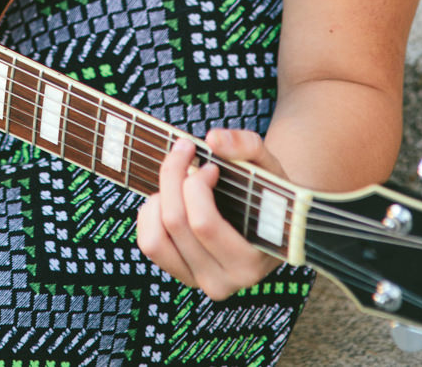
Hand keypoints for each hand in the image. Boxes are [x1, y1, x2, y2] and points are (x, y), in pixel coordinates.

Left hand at [136, 129, 283, 299]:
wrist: (272, 222)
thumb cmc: (269, 194)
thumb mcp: (268, 166)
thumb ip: (248, 146)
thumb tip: (213, 139)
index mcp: (249, 262)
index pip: (204, 224)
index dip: (196, 185)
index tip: (210, 166)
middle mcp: (222, 282)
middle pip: (176, 222)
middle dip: (174, 175)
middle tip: (186, 152)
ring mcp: (198, 281)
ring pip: (154, 239)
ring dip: (160, 198)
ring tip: (178, 181)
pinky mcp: (181, 275)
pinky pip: (149, 243)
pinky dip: (151, 213)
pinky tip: (171, 198)